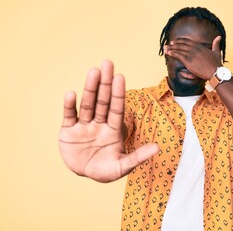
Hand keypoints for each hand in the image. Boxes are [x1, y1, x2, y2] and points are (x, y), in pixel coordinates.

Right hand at [58, 60, 158, 182]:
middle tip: (107, 63)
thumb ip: (138, 157)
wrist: (85, 175)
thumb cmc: (106, 170)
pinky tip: (71, 94)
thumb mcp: (123, 166)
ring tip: (93, 71)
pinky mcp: (68, 131)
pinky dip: (69, 106)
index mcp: (113, 129)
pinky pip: (69, 116)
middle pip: (103, 101)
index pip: (117, 108)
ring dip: (90, 89)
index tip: (120, 77)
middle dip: (105, 83)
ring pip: (87, 105)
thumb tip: (158, 148)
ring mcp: (84, 126)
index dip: (119, 93)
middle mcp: (99, 123)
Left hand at [164, 36, 221, 79]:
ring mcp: (191, 54)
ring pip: (178, 49)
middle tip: (167, 45)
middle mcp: (194, 48)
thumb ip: (216, 44)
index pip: (187, 41)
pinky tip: (168, 52)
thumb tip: (219, 37)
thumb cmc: (216, 64)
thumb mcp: (216, 52)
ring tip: (165, 49)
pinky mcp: (188, 60)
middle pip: (181, 44)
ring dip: (171, 48)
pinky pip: (178, 55)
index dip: (180, 41)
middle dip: (173, 44)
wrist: (215, 71)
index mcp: (200, 46)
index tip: (174, 41)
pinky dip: (172, 53)